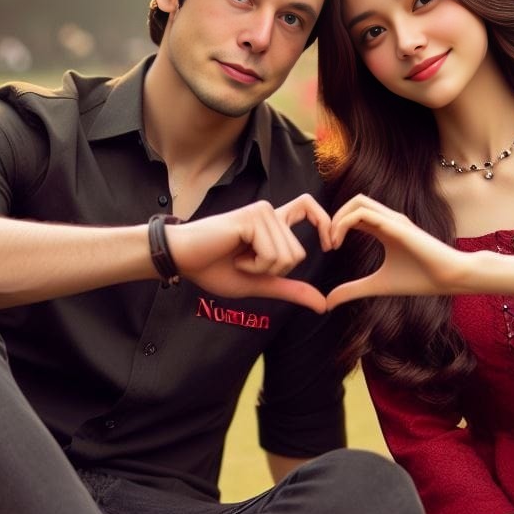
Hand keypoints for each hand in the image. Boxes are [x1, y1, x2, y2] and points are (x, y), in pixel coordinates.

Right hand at [166, 195, 331, 312]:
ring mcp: (262, 213)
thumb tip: (324, 305)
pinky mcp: (253, 218)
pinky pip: (271, 253)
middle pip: (298, 253)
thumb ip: (291, 289)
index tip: (329, 245)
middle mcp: (270, 214)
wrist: (184, 260)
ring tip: (237, 257)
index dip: (325, 223)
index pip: (309, 208)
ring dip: (260, 268)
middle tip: (244, 262)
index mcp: (273, 225)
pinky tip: (233, 254)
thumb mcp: (260, 283)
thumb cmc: (214, 269)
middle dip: (272, 270)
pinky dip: (253, 264)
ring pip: (286, 256)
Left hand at [325, 194, 473, 309]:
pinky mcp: (396, 225)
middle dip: (333, 218)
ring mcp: (394, 219)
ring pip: (357, 202)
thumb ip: (353, 290)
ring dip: (337, 219)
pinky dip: (344, 224)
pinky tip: (338, 244)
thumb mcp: (378, 286)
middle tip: (325, 244)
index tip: (328, 250)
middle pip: (353, 202)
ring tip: (331, 243)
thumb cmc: (420, 279)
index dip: (335, 227)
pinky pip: (363, 214)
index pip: (353, 214)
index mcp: (383, 228)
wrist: (450, 277)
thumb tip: (328, 302)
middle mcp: (388, 219)